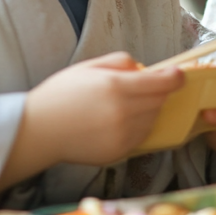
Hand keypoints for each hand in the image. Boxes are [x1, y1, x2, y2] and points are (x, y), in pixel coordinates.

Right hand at [0, 52, 184, 190]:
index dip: (175, 77)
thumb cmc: (60, 95)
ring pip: (153, 119)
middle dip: (157, 92)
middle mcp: (124, 112)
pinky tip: (118, 121)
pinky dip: (138, 127)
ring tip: (124, 105)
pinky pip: (142, 136)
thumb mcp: (89, 67)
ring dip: (148, 110)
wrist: (38, 131)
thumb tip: (144, 70)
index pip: (163, 83)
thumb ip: (121, 62)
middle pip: (160, 101)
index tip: (178, 74)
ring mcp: (123, 135)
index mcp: (117, 87)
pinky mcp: (119, 152)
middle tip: (140, 88)